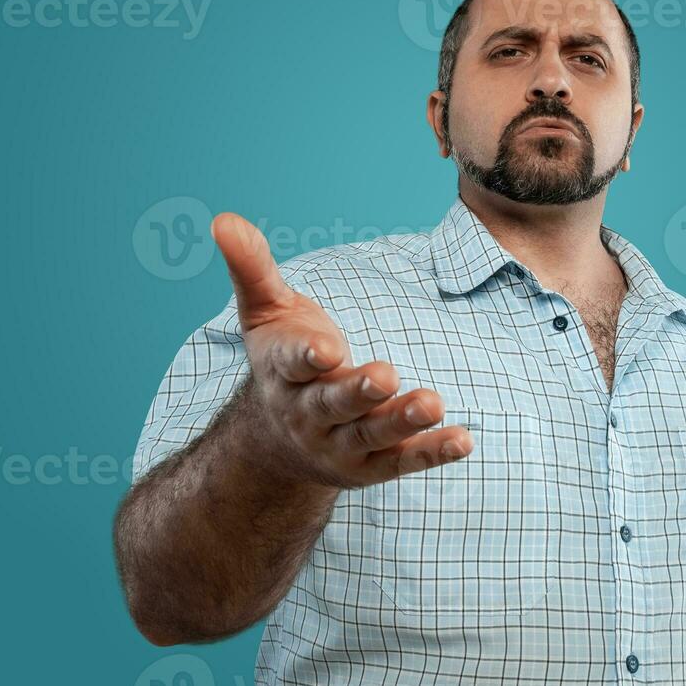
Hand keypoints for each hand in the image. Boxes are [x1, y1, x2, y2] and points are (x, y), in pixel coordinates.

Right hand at [211, 212, 472, 487]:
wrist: (277, 442)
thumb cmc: (282, 360)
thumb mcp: (264, 313)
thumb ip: (252, 268)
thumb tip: (223, 220)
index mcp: (283, 374)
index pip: (292, 365)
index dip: (307, 357)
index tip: (325, 348)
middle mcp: (309, 413)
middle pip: (333, 404)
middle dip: (358, 391)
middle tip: (385, 375)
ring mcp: (341, 443)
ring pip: (371, 435)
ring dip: (402, 421)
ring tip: (433, 404)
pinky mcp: (371, 465)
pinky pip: (403, 459)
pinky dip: (431, 451)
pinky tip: (462, 439)